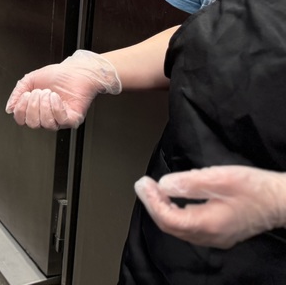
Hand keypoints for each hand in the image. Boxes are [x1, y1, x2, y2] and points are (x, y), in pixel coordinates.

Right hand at [5, 50, 121, 128]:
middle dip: (33, 106)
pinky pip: (60, 120)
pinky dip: (56, 107)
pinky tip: (56, 96)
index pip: (21, 120)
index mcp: (35, 109)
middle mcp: (46, 117)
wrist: (76, 71)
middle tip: (38, 92)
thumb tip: (9, 108)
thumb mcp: (30, 80)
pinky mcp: (72, 119)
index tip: (25, 95)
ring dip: (45, 106)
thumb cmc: (57, 75)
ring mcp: (59, 120)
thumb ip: (17, 93)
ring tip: (49, 92)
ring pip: (46, 124)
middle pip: (32, 124)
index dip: (20, 109)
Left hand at [134, 166, 285, 248]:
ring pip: (180, 229)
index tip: (143, 183)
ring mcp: (216, 238)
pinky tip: (172, 200)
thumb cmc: (253, 187)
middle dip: (153, 205)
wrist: (280, 201)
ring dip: (163, 210)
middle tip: (143, 185)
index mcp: (209, 224)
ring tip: (153, 190)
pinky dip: (176, 215)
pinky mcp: (220, 234)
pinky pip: (190, 229)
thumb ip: (190, 182)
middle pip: (171, 227)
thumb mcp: (220, 178)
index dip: (151, 202)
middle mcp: (210, 236)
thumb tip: (164, 185)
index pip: (169, 219)